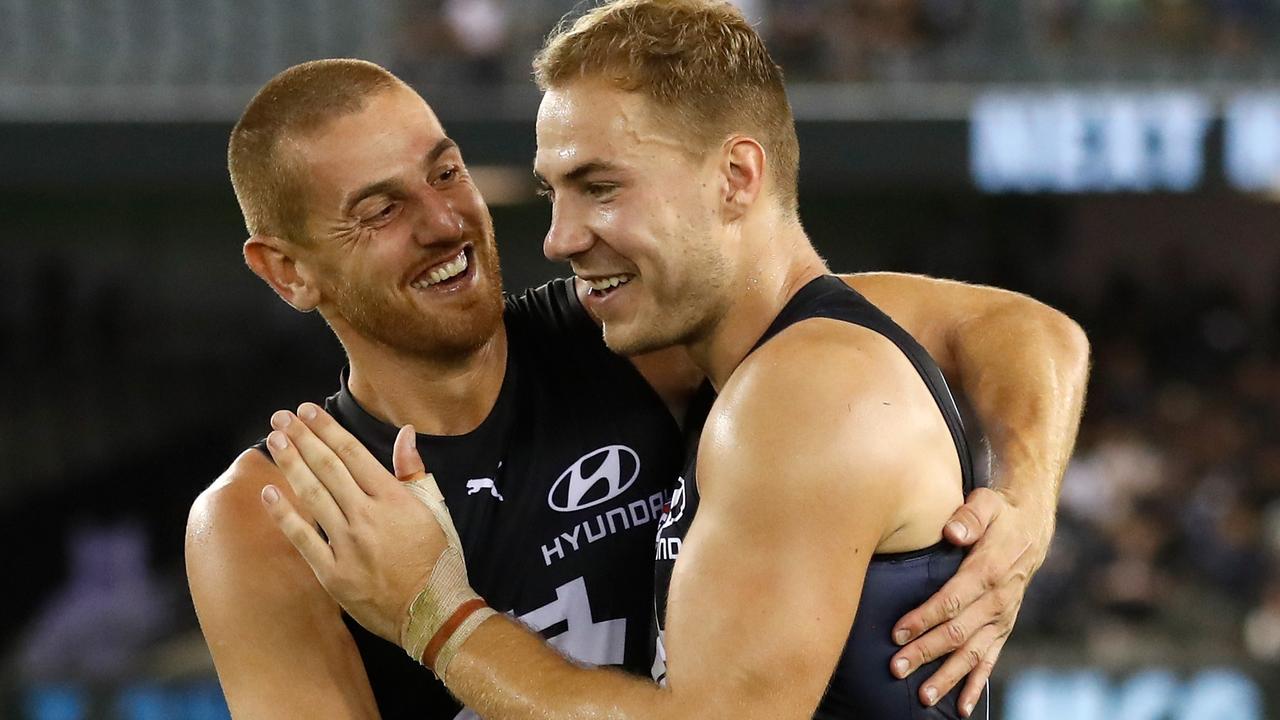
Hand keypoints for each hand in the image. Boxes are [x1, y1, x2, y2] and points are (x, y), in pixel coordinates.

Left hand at [259, 402, 446, 644]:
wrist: (433, 612)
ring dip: (290, 465)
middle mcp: (367, 515)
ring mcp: (347, 544)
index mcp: (393, 498)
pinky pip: (303, 539)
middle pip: (327, 468)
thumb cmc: (439, 559)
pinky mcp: (333, 573)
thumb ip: (414, 471)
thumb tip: (404, 433)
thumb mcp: (436, 509)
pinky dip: (284, 515)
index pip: (353, 453)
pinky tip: (269, 493)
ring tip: (273, 441)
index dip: (327, 429)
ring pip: (312, 495)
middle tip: (281, 417)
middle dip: (302, 439)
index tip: (308, 411)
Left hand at [889, 487, 1051, 716]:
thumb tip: (953, 531)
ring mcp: (1001, 618)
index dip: (923, 618)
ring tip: (923, 695)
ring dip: (947, 675)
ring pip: (972, 653)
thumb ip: (969, 517)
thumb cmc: (998, 513)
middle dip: (925, 651)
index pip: (950, 601)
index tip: (897, 632)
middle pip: (957, 632)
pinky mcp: (1003, 627)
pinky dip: (976, 684)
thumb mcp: (986, 503)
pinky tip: (962, 707)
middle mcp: (996, 600)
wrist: (1031, 526)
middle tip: (896, 667)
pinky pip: (990, 660)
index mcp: (987, 571)